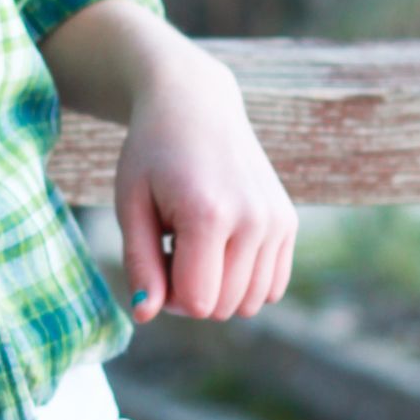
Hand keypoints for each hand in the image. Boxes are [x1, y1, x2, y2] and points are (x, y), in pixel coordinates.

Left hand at [114, 44, 295, 324]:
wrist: (195, 104)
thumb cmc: (152, 154)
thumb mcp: (131, 205)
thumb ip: (139, 264)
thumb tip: (146, 315)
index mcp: (208, 215)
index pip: (196, 302)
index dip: (167, 297)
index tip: (154, 260)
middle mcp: (253, 219)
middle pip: (223, 307)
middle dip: (191, 293)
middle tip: (170, 249)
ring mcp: (277, 221)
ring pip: (251, 303)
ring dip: (219, 289)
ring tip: (196, 246)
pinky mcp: (289, 222)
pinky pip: (272, 286)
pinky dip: (245, 281)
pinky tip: (221, 248)